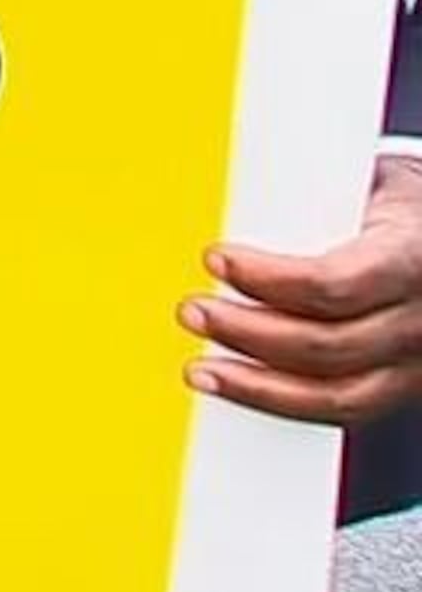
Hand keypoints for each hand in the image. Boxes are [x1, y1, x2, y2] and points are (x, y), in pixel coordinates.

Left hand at [185, 157, 421, 425]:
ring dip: (255, 384)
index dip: (269, 279)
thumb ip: (309, 190)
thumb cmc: (401, 206)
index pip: (336, 283)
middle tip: (191, 310)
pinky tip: (239, 390)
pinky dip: (284, 404)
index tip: (214, 260)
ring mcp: (417, 361)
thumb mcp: (370, 183)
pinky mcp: (403, 386)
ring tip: (199, 368)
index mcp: (412, 254)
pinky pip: (342, 408)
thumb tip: (223, 182)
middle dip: (245, 331)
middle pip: (325, 344)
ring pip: (333, 393)